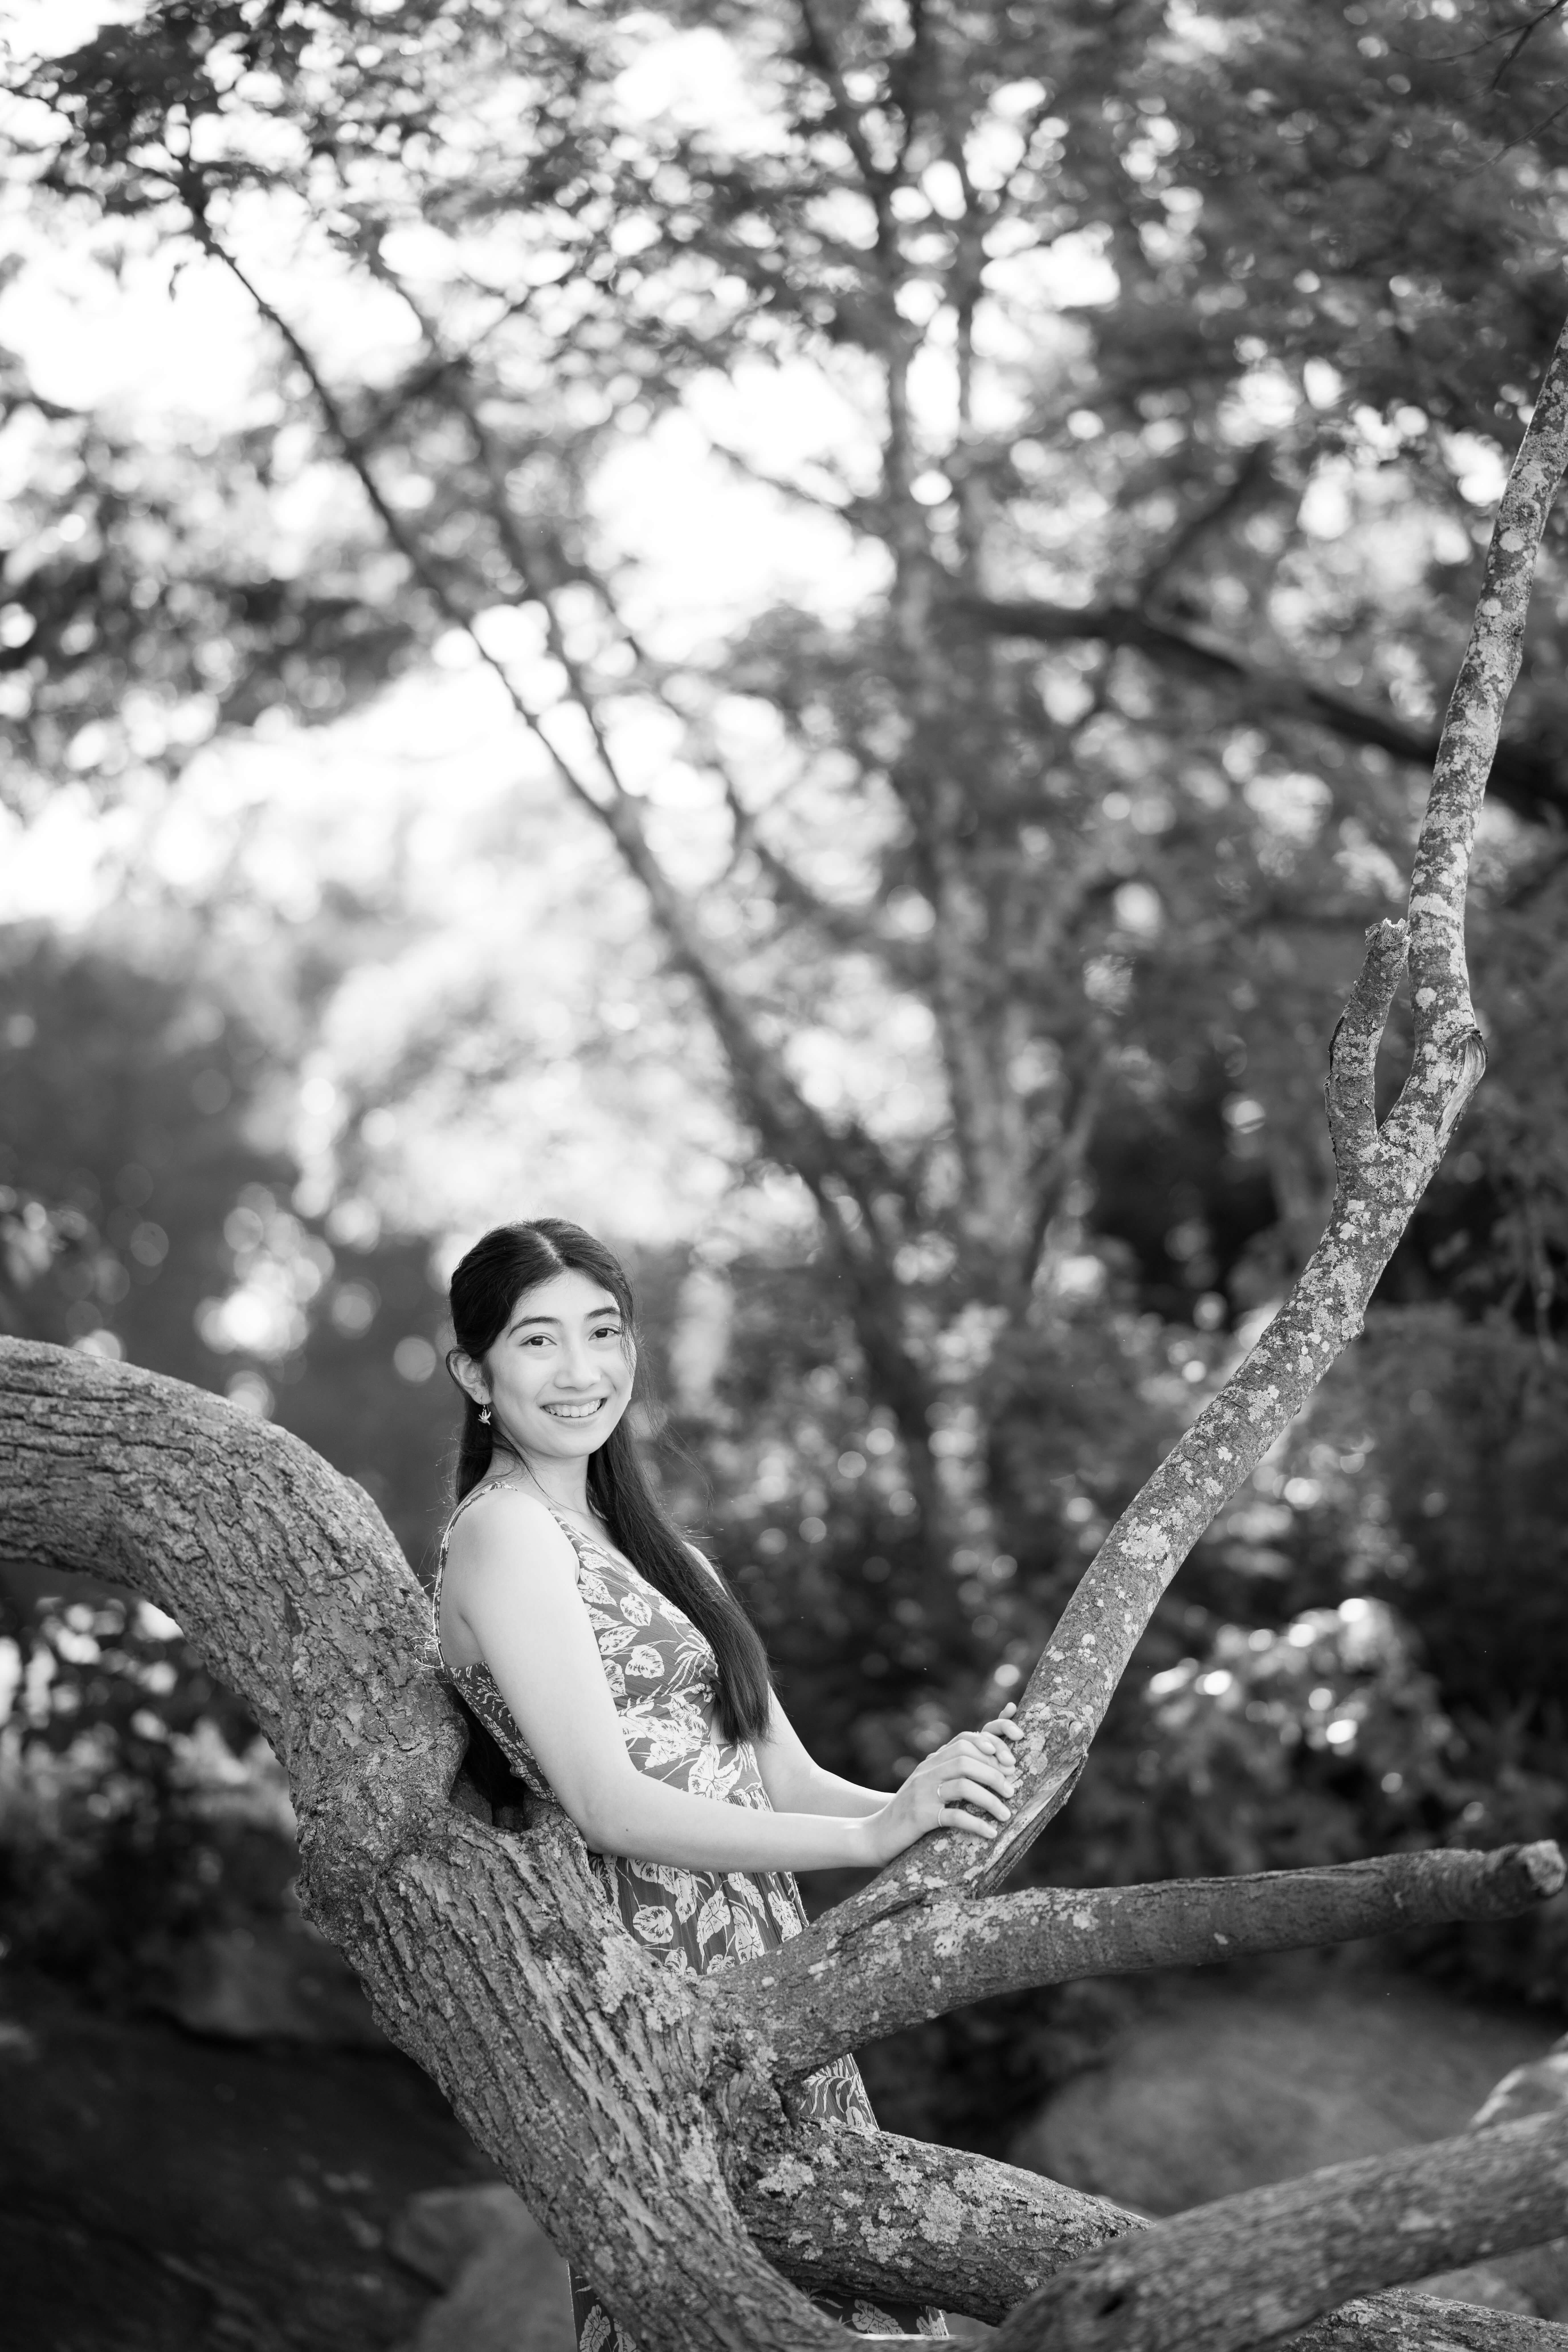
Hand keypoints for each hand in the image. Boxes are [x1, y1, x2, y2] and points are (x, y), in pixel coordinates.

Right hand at [864, 1702, 1022, 1864]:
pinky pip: (954, 1816)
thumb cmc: (911, 1810)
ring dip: (990, 1799)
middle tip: (1012, 1790)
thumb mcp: (930, 1785)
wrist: (876, 1834)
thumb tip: (992, 1765)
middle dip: (994, 1773)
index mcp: (931, 1760)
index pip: (964, 1738)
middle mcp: (926, 1771)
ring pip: (963, 1785)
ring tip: (1006, 1814)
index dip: (992, 1744)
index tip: (1011, 1761)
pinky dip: (976, 1824)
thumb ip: (953, 1772)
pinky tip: (991, 1833)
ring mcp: (922, 1793)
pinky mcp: (920, 1816)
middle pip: (966, 1759)